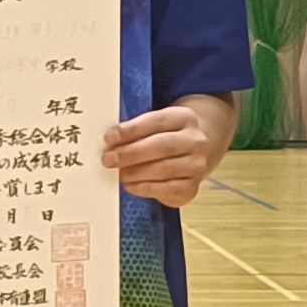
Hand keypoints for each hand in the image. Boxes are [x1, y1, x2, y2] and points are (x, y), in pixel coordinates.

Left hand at [101, 97, 235, 209]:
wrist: (189, 156)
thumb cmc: (163, 138)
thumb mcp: (154, 126)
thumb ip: (136, 131)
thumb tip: (110, 144)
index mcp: (184, 118)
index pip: (157, 121)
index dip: (132, 129)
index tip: (110, 137)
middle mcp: (195, 140)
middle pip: (162, 145)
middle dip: (131, 153)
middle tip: (109, 159)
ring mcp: (196, 165)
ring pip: (164, 169)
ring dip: (136, 172)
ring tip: (119, 174)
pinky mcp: (192, 187)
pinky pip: (166, 189)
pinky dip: (145, 188)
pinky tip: (130, 186)